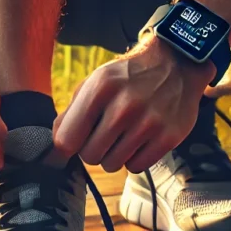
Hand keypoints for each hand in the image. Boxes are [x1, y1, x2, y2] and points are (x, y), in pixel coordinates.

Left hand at [53, 39, 211, 173]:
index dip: (68, 146)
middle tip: (104, 135)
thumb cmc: (128, 77)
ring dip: (114, 155)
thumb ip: (70, 114)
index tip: (75, 142)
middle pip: (90, 156)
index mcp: (100, 88)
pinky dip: (135, 158)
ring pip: (112, 165)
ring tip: (123, 136)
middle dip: (93, 150)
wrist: (176, 64)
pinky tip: (140, 140)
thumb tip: (55, 149)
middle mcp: (125, 105)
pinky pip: (137, 167)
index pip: (67, 140)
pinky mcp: (169, 136)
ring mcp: (149, 122)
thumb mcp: (94, 83)